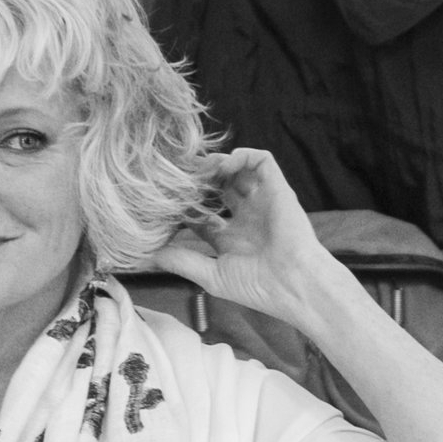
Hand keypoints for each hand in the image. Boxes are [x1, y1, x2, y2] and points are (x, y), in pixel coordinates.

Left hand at [148, 149, 352, 331]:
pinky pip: (261, 159)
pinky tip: (224, 165)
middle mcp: (245, 217)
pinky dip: (242, 155)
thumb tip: (149, 254)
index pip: (201, 214)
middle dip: (199, 180)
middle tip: (179, 175)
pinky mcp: (277, 188)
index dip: (184, 206)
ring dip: (217, 164)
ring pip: (237, 170)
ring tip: (200, 168)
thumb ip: (181, 261)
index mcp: (230, 239)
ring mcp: (261, 202)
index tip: (165, 200)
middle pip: (217, 188)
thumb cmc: (258, 286)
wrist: (294, 284)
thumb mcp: (211, 275)